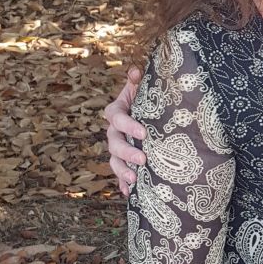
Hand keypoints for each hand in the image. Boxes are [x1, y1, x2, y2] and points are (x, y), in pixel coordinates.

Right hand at [103, 66, 144, 196]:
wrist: (148, 113)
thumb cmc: (146, 98)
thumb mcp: (143, 88)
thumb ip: (138, 80)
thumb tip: (136, 70)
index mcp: (117, 111)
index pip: (116, 117)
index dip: (128, 125)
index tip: (144, 133)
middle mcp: (113, 130)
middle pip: (113, 142)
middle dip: (127, 152)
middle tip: (142, 160)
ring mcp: (116, 147)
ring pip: (114, 160)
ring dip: (122, 171)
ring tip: (134, 180)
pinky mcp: (123, 161)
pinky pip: (119, 174)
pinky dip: (122, 183)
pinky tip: (128, 193)